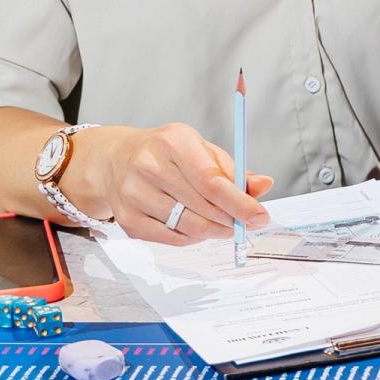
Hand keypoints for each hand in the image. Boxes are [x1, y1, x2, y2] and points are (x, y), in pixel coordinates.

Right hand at [72, 125, 273, 246]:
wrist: (115, 161)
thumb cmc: (168, 154)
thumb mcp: (201, 149)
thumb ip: (233, 170)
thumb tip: (264, 186)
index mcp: (173, 141)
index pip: (211, 180)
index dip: (239, 202)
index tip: (260, 216)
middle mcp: (149, 166)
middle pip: (202, 206)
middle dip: (232, 219)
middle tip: (248, 224)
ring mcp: (134, 194)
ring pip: (188, 226)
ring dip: (215, 231)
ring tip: (226, 225)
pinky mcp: (127, 219)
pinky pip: (171, 238)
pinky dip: (193, 238)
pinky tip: (199, 228)